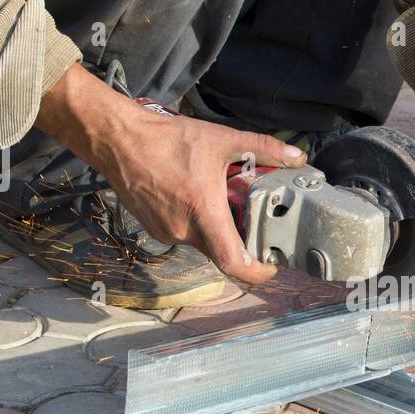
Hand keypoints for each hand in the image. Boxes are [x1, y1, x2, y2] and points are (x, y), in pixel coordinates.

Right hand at [36, 64, 305, 283]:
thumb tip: (297, 156)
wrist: (117, 141)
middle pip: (222, 252)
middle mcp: (184, 231)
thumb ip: (263, 148)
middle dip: (240, 242)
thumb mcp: (221, 140)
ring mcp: (167, 233)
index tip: (272, 266)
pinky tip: (197, 198)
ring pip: (203, 243)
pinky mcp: (155, 229)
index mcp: (203, 213)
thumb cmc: (167, 140)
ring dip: (217, 230)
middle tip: (255, 224)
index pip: (234, 263)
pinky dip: (197, 224)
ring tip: (223, 203)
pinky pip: (185, 235)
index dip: (257, 273)